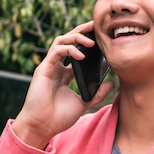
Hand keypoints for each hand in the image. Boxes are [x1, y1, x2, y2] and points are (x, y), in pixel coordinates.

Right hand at [12, 21, 113, 148]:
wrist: (42, 127)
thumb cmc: (59, 117)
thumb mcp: (84, 103)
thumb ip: (97, 93)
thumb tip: (111, 83)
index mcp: (65, 74)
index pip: (77, 52)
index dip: (88, 44)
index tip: (102, 39)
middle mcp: (57, 67)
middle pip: (69, 42)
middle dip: (82, 31)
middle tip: (97, 26)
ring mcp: (49, 66)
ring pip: (61, 41)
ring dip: (76, 37)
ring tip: (92, 41)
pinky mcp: (43, 69)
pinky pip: (56, 51)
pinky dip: (69, 50)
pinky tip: (81, 55)